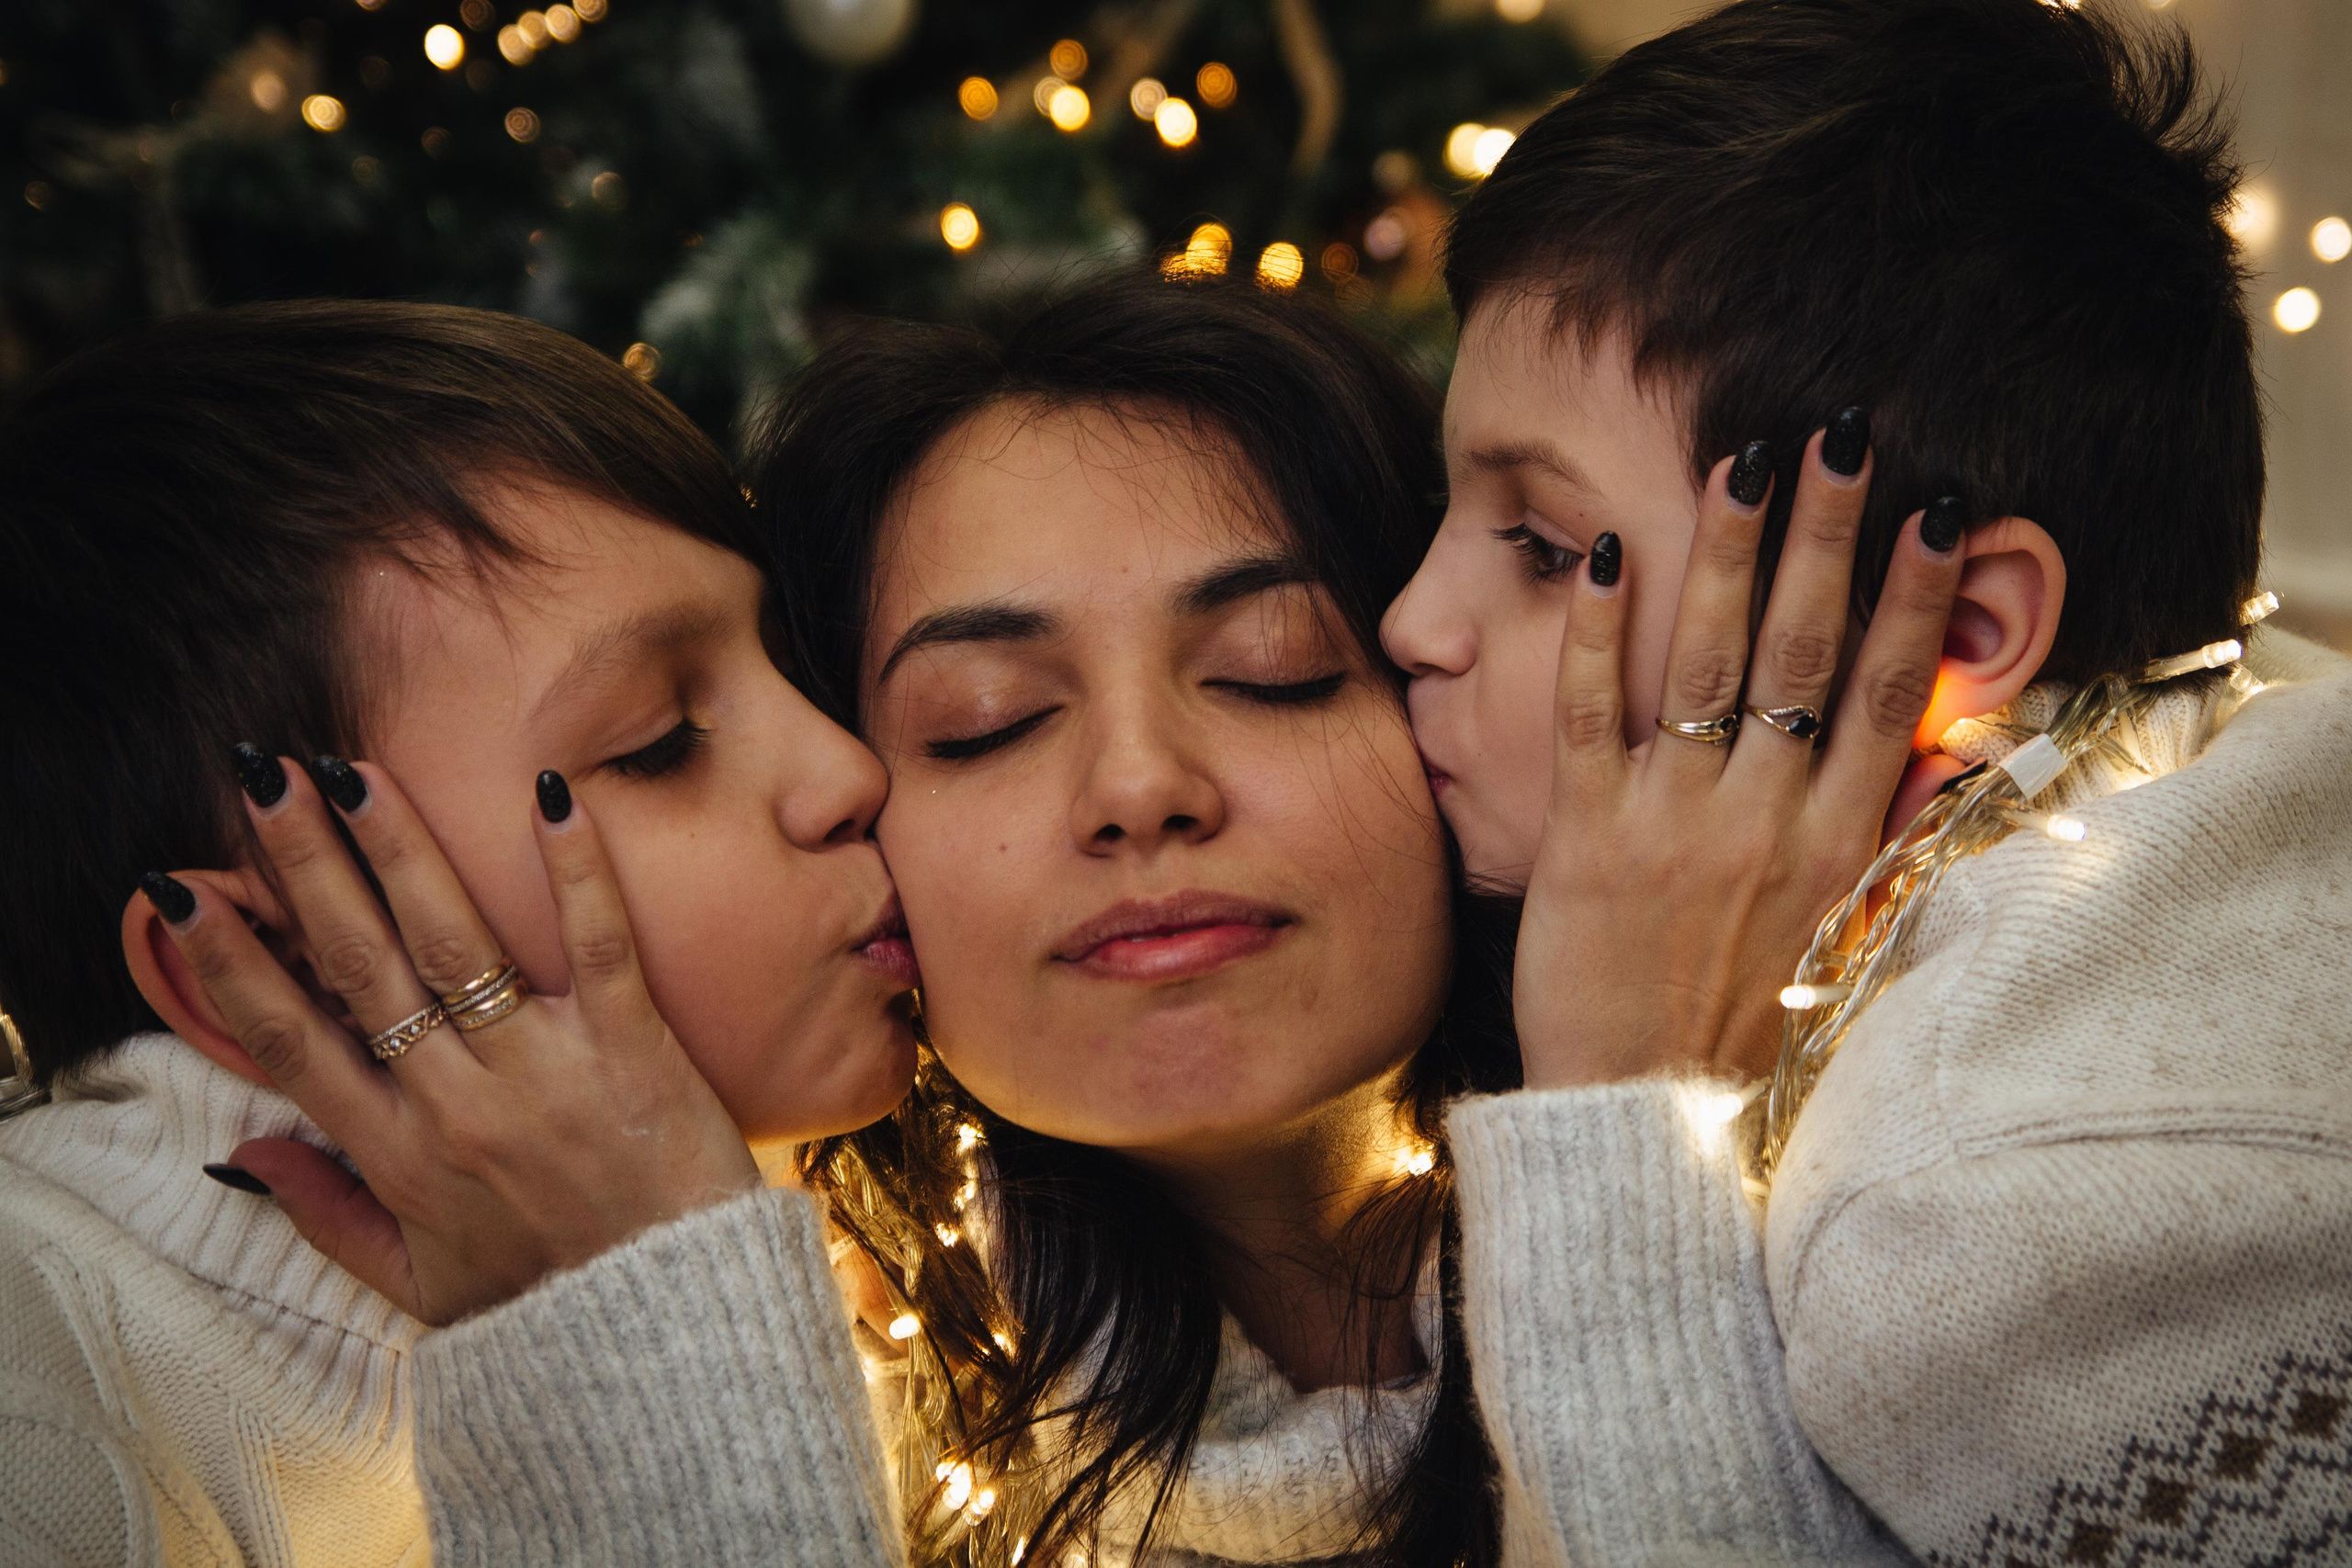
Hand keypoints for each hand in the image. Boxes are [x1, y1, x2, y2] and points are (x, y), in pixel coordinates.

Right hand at [155, 759, 760, 1323]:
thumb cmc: (549, 1302)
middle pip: (361, 965)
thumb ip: (328, 1216)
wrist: (675, 1322)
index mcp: (398, 1153)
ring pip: (455, 941)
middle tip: (264, 780)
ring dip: (399, 849)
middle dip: (304, 866)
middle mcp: (457, 1101)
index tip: (182, 897)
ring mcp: (544, 1069)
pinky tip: (551, 792)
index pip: (289, 1040)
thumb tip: (247, 1152)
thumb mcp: (421, 1283)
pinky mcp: (633, 1047)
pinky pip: (599, 943)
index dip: (229, 966)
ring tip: (352, 771)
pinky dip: (575, 868)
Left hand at [1513, 424, 1963, 1088]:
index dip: (1917, 594)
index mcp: (1838, 843)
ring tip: (1746, 459)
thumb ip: (1884, 840)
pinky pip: (1592, 715)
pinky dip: (1598, 632)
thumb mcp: (1841, 938)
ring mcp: (1675, 822)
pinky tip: (1602, 553)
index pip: (1891, 692)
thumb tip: (1940, 753)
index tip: (1940, 507)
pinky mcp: (1587, 837)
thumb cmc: (1742, 1028)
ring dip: (1731, 554)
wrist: (1642, 1113)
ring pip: (1712, 663)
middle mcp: (1767, 819)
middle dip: (1829, 536)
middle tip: (1844, 434)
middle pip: (1809, 652)